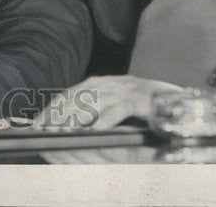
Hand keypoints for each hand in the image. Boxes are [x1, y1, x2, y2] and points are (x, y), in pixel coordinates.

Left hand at [32, 75, 182, 129]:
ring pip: (93, 101)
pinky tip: (95, 131)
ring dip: (76, 117)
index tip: (36, 125)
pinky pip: (120, 108)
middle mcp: (109, 83)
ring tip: (62, 131)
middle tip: (44, 130)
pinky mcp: (141, 99)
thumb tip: (66, 128)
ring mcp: (125, 89)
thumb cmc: (142, 108)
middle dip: (57, 114)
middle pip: (75, 97)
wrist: (178, 100)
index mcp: (99, 84)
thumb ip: (92, 115)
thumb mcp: (112, 109)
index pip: (68, 95)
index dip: (51, 110)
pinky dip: (107, 119)